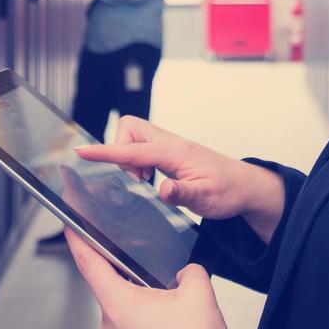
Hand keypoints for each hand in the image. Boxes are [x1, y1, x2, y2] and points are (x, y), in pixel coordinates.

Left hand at [65, 227, 226, 328]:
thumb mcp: (198, 290)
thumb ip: (188, 268)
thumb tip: (184, 272)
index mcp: (119, 305)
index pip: (88, 263)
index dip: (77, 239)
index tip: (69, 225)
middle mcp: (112, 325)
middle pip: (105, 282)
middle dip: (118, 263)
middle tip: (129, 245)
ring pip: (120, 302)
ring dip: (136, 289)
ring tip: (160, 283)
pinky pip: (129, 320)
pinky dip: (142, 308)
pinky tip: (164, 307)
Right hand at [74, 117, 284, 235]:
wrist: (246, 186)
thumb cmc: (228, 190)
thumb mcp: (206, 198)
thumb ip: (182, 193)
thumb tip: (162, 190)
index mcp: (174, 152)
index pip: (132, 149)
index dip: (105, 152)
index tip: (82, 152)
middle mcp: (170, 144)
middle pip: (129, 130)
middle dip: (120, 151)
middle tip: (136, 179)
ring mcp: (169, 147)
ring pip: (134, 138)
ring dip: (130, 159)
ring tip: (145, 182)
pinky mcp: (170, 153)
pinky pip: (142, 148)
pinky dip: (138, 162)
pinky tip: (150, 180)